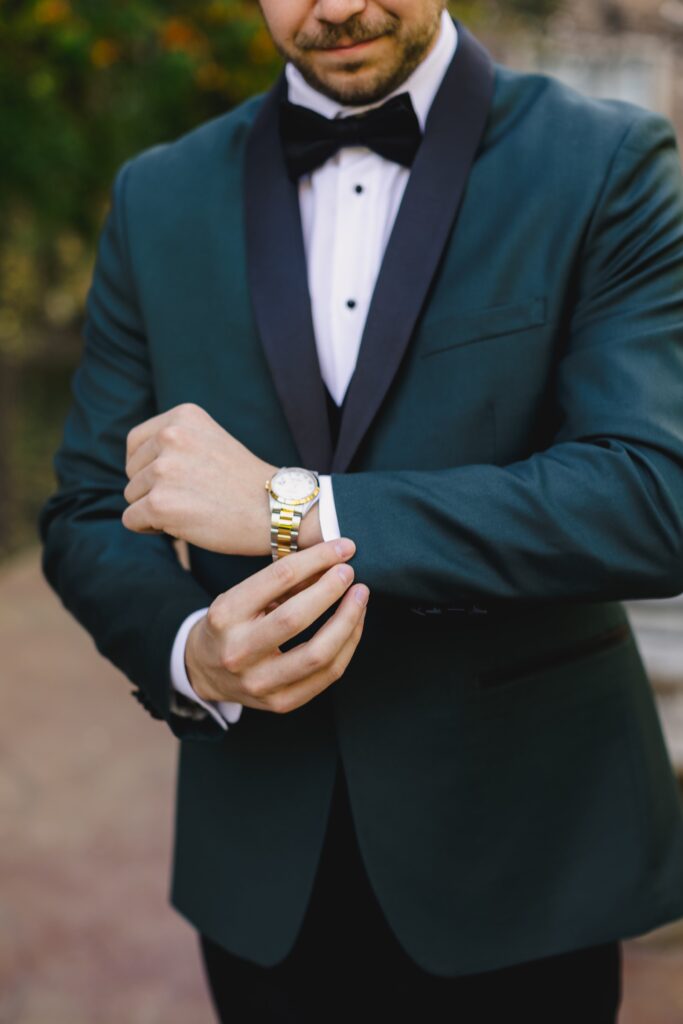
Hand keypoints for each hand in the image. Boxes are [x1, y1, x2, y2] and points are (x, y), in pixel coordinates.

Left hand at [121, 402, 278, 555]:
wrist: (276, 510)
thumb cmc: (244, 482)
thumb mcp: (209, 441)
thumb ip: (174, 443)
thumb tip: (132, 466)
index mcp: (183, 416)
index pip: (136, 443)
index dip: (149, 466)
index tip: (177, 479)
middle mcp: (170, 436)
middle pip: (132, 471)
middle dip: (153, 489)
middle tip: (192, 497)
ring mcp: (163, 470)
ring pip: (132, 496)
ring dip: (154, 509)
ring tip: (193, 509)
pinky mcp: (159, 503)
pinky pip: (132, 520)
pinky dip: (150, 528)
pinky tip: (181, 526)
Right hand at [184, 538, 369, 713]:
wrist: (205, 671)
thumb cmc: (230, 624)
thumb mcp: (242, 595)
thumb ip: (283, 582)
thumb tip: (333, 561)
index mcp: (226, 615)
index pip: (278, 579)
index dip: (317, 559)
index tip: (342, 548)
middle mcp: (238, 652)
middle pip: (297, 618)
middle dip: (332, 590)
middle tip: (350, 573)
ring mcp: (260, 683)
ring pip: (319, 654)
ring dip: (348, 621)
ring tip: (360, 598)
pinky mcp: (280, 703)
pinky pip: (327, 675)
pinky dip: (348, 645)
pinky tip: (353, 625)